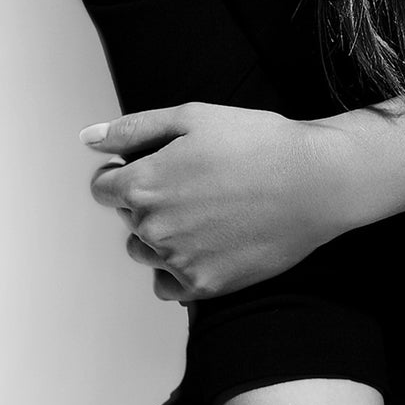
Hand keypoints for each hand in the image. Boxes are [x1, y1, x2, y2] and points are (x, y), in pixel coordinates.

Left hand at [83, 101, 374, 301]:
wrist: (316, 182)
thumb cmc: (257, 143)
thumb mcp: (191, 118)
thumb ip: (132, 131)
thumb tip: (88, 140)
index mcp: (142, 184)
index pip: (102, 189)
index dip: (124, 174)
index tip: (155, 168)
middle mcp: (153, 227)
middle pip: (127, 218)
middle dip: (149, 202)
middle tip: (195, 185)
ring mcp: (178, 261)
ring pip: (145, 252)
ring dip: (161, 236)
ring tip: (205, 214)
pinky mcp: (205, 286)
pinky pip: (167, 286)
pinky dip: (177, 270)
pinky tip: (206, 245)